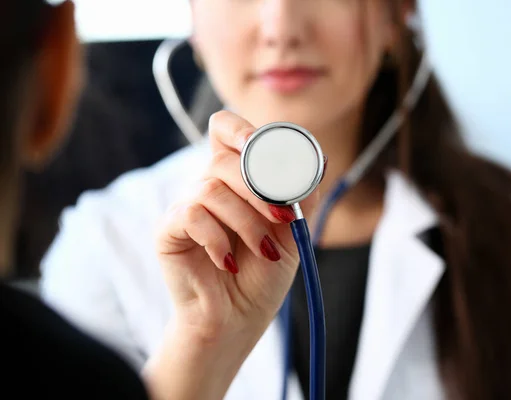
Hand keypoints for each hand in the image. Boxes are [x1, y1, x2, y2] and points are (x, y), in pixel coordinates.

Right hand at [156, 110, 321, 343]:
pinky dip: (218, 239)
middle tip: (283, 217)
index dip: (240, 129)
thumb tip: (318, 159)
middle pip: (223, 159)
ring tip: (263, 250)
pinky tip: (230, 262)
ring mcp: (186, 206)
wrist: (240, 316)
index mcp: (235, 179)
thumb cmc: (264, 272)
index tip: (262, 147)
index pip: (225, 131)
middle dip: (259, 188)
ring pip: (211, 189)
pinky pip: (191, 216)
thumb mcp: (292, 230)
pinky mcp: (169, 230)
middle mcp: (208, 186)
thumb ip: (300, 195)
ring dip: (246, 221)